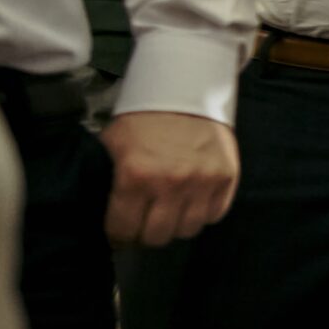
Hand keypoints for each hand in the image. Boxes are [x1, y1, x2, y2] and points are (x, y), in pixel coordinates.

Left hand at [103, 112, 237, 246]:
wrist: (186, 91)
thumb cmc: (144, 119)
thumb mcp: (113, 145)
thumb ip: (108, 180)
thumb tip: (101, 212)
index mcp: (136, 175)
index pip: (123, 230)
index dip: (119, 236)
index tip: (120, 234)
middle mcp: (171, 183)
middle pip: (157, 236)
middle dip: (146, 234)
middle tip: (144, 224)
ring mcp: (203, 181)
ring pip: (188, 230)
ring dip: (177, 225)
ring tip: (170, 212)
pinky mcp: (227, 177)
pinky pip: (215, 214)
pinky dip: (203, 212)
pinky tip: (192, 200)